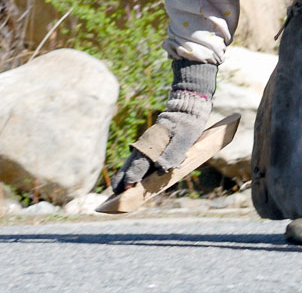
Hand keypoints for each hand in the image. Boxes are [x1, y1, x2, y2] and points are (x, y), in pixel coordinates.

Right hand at [110, 59, 216, 192]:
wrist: (187, 107)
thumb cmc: (187, 125)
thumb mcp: (184, 138)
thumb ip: (173, 153)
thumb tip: (160, 169)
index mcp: (153, 145)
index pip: (139, 164)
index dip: (133, 177)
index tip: (127, 188)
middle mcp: (146, 145)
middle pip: (131, 164)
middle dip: (122, 179)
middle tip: (114, 194)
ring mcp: (147, 145)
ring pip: (132, 162)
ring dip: (124, 174)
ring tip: (117, 189)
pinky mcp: (151, 145)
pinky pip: (138, 159)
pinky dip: (131, 169)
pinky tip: (130, 176)